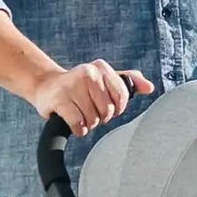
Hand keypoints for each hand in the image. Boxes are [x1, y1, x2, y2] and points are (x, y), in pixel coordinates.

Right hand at [29, 60, 151, 132]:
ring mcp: (72, 85)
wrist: (47, 87)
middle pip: (108, 110)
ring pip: (94, 119)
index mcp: (101, 67)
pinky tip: (74, 122)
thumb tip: (150, 87)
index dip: (117, 108)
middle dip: (101, 117)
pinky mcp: (59, 100)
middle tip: (91, 111)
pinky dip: (78, 129)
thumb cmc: (81, 87)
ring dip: (89, 123)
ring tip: (80, 114)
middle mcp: (87, 72)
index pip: (122, 96)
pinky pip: (79, 124)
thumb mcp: (105, 79)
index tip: (108, 107)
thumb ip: (129, 81)